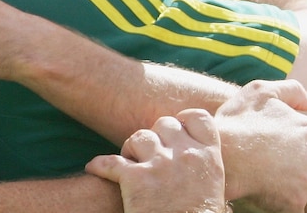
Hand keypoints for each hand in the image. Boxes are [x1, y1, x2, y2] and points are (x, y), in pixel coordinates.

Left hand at [87, 109, 227, 212]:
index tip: (175, 132)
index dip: (183, 120)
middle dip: (155, 137)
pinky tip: (95, 168)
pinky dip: (100, 165)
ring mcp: (160, 165)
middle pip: (164, 124)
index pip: (198, 117)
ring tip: (131, 164)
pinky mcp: (135, 179)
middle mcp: (186, 155)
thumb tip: (191, 156)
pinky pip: (110, 162)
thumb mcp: (211, 188)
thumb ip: (201, 166)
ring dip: (132, 149)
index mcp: (209, 157)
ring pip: (139, 137)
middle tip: (150, 155)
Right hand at [216, 80, 306, 212]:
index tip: (294, 155)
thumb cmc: (236, 121)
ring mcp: (306, 182)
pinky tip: (280, 202)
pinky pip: (305, 212)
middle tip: (289, 174)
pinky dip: (295, 209)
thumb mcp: (261, 92)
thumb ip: (293, 91)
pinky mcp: (294, 202)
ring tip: (286, 192)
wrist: (218, 151)